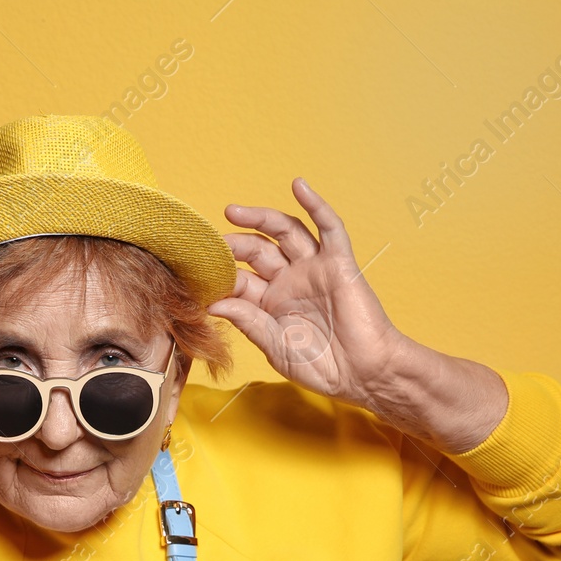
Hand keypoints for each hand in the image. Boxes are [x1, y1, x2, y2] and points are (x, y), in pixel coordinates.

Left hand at [207, 177, 404, 406]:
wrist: (363, 374)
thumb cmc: (322, 368)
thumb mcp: (276, 347)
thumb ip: (248, 322)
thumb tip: (213, 303)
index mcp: (270, 303)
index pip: (239, 280)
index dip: (220, 277)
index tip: (197, 276)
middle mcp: (289, 281)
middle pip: (257, 251)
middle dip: (234, 245)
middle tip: (212, 244)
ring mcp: (313, 269)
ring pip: (285, 233)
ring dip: (260, 218)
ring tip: (233, 212)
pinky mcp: (339, 263)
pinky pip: (329, 228)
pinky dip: (315, 205)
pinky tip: (299, 186)